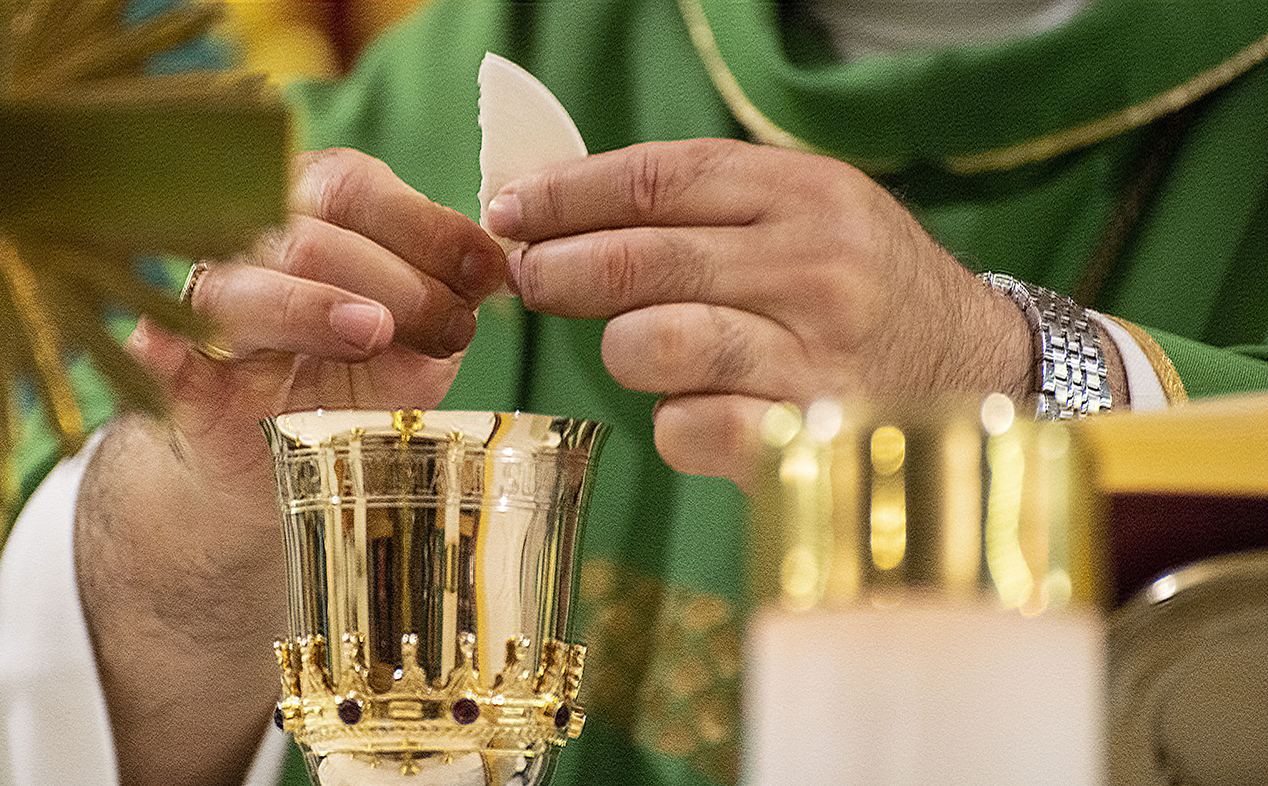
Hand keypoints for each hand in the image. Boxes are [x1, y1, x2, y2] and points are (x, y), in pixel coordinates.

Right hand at [75, 148, 504, 785]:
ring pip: (241, 283)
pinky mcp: (173, 371)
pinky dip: (164, 346)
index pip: (359, 189)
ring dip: (310, 304)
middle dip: (391, 277)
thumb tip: (488, 287)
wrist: (269, 466)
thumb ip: (441, 319)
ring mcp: (207, 306)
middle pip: (309, 230)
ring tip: (370, 332)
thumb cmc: (347, 385)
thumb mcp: (412, 352)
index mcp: (311, 211)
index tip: (488, 273)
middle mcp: (251, 242)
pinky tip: (170, 350)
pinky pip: (159, 347)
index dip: (429, 228)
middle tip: (448, 326)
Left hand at [485, 139, 1036, 488]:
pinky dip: (672, 424)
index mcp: (810, 196)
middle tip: (526, 277)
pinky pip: (684, 429)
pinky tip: (698, 412)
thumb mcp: (813, 217)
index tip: (510, 208)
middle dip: (560, 267)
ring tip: (639, 349)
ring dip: (622, 349)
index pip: (661, 179)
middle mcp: (816, 269)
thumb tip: (562, 212)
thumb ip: (709, 208)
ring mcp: (813, 360)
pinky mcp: (804, 442)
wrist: (982, 379)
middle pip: (643, 258)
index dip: (569, 193)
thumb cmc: (867, 294)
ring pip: (652, 344)